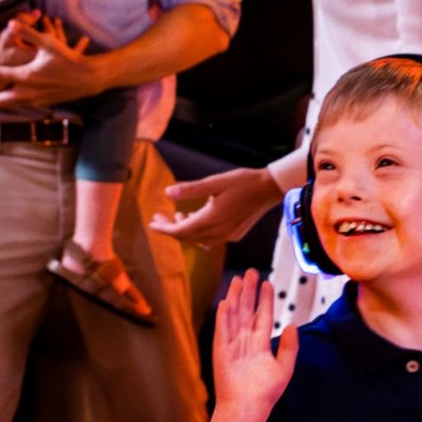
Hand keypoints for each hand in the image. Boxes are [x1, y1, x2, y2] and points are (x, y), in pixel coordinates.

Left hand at [0, 14, 105, 108]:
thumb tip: (11, 21)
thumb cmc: (69, 60)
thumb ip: (28, 33)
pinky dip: (12, 104)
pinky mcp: (44, 102)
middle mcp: (28, 91)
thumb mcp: (48, 43)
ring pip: (11, 105)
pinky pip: (23, 105)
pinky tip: (10, 103)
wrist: (89, 79)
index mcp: (26, 76)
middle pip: (0, 99)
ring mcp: (36, 99)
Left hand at [152, 167, 282, 244]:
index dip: (164, 229)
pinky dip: (198, 232)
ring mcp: (227, 236)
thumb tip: (167, 193)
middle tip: (159, 217)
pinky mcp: (234, 235)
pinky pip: (210, 239)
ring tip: (178, 215)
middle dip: (170, 229)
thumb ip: (190, 189)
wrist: (269, 189)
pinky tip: (197, 219)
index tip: (152, 223)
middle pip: (187, 238)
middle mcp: (218, 232)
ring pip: (198, 240)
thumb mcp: (215, 182)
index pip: (180, 231)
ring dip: (185, 231)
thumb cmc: (243, 182)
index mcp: (211, 219)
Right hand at [208, 271, 299, 421]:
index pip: (263, 316)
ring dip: (236, 298)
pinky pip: (222, 330)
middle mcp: (245, 341)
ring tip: (239, 279)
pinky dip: (224, 316)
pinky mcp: (221, 352)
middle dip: (249, 291)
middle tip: (251, 272)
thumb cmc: (264, 394)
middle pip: (246, 310)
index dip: (265, 299)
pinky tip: (226, 302)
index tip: (268, 283)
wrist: (247, 409)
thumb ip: (290, 346)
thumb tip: (292, 325)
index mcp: (260, 344)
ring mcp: (232, 345)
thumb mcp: (284, 368)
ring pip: (234, 315)